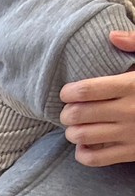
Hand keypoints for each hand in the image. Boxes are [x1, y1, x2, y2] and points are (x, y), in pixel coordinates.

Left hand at [59, 32, 134, 165]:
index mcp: (132, 86)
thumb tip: (111, 36)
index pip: (87, 91)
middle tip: (67, 111)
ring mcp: (129, 134)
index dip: (69, 92)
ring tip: (74, 127)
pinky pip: (95, 159)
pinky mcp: (131, 152)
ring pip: (82, 137)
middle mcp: (128, 111)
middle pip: (79, 115)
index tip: (66, 93)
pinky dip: (82, 153)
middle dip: (66, 113)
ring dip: (71, 132)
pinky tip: (84, 145)